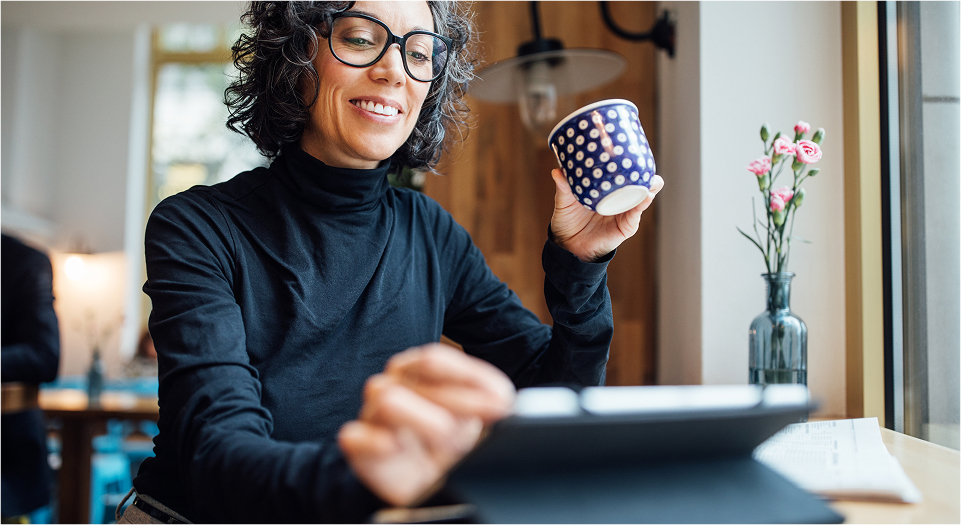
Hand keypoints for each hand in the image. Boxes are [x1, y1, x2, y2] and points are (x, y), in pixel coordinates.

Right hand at [338, 344, 515, 506]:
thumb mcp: (478, 415)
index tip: (501, 400)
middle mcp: (391, 385)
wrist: (425, 481)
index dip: (470, 377)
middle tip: (485, 423)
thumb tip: (505, 400)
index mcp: (415, 370)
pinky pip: (355, 436)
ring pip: (388, 400)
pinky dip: (378, 442)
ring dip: (426, 421)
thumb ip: (490, 398)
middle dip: (461, 401)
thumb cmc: (449, 440)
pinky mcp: (359, 447)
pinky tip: (398, 448)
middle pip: (417, 378)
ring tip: (448, 442)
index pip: (434, 360)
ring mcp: (372, 414)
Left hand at [549, 169, 664, 261]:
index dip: (631, 162)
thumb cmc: (568, 220)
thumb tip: (557, 171)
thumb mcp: (564, 201)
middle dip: (646, 173)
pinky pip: (636, 214)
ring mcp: (624, 211)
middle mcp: (619, 198)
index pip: (623, 172)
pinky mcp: (626, 226)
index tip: (633, 150)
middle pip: (640, 182)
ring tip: (651, 180)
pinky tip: (646, 196)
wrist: (567, 245)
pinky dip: (642, 204)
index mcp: (607, 188)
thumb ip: (563, 187)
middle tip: (644, 164)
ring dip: (650, 187)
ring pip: (643, 196)